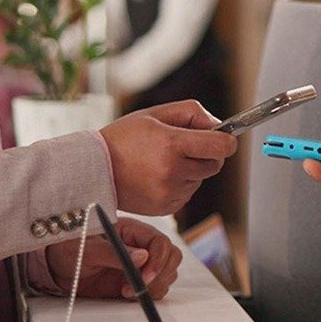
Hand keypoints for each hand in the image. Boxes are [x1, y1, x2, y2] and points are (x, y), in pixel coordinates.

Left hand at [46, 218, 182, 300]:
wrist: (58, 266)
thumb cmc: (69, 249)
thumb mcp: (86, 250)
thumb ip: (113, 253)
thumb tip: (143, 256)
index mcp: (132, 231)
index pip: (160, 242)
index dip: (157, 260)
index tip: (143, 277)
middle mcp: (142, 245)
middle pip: (171, 257)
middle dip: (159, 275)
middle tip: (137, 287)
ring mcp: (142, 263)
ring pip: (168, 273)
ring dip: (154, 286)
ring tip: (127, 291)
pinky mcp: (138, 280)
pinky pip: (157, 287)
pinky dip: (150, 294)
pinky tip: (129, 294)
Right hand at [100, 100, 236, 214]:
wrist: (93, 170)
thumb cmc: (123, 138)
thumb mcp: (155, 113)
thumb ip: (192, 113)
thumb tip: (219, 126)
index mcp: (172, 144)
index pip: (221, 146)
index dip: (227, 141)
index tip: (224, 138)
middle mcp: (172, 171)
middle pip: (215, 164)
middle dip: (207, 154)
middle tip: (185, 147)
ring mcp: (169, 192)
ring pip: (200, 179)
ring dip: (191, 170)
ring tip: (162, 162)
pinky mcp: (165, 208)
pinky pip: (187, 194)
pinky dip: (180, 184)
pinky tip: (158, 176)